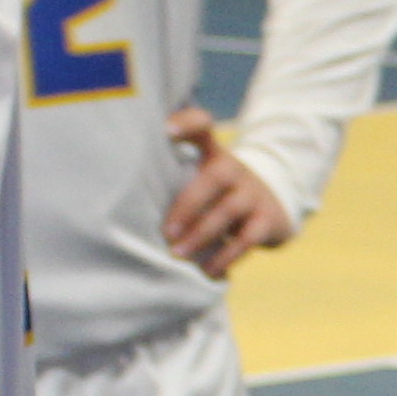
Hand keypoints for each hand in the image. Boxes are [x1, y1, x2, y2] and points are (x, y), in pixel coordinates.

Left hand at [159, 111, 297, 278]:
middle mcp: (233, 169)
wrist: (272, 205)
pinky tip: (208, 271)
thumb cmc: (216, 194)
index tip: (167, 131)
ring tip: (179, 254)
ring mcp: (252, 193)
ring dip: (202, 234)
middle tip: (167, 231)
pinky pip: (247, 239)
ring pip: (229, 210)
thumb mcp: (200, 175)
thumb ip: (172, 177)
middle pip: (214, 177)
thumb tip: (124, 204)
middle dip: (188, 205)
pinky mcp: (266, 220)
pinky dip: (226, 256)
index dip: (188, 124)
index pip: (202, 126)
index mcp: (212, 153)